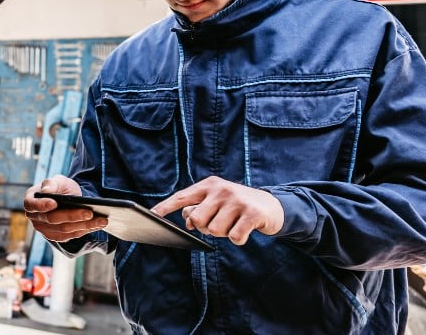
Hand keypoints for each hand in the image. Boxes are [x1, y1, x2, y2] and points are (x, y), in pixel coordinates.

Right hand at [24, 175, 107, 241]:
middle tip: (89, 212)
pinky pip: (70, 236)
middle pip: (52, 219)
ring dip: (83, 225)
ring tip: (100, 220)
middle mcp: (34, 217)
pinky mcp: (55, 236)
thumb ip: (52, 183)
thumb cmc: (61, 188)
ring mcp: (44, 229)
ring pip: (63, 230)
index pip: (32, 205)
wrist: (69, 200)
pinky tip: (96, 225)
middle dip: (72, 216)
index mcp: (31, 200)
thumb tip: (46, 191)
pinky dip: (84, 231)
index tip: (54, 203)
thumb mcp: (58, 181)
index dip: (42, 205)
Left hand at [151, 176, 283, 245]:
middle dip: (205, 228)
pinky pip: (234, 237)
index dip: (166, 207)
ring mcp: (237, 200)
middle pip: (196, 219)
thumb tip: (187, 220)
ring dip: (223, 234)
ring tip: (233, 224)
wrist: (272, 206)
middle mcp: (221, 189)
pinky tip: (244, 230)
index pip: (182, 196)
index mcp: (209, 185)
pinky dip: (238, 239)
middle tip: (218, 223)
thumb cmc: (237, 206)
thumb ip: (199, 208)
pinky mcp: (252, 213)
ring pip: (215, 230)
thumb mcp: (216, 202)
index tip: (152, 215)